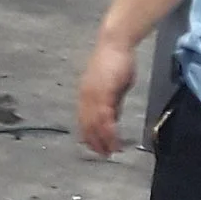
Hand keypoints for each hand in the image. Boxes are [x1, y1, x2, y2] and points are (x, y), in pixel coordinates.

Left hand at [75, 32, 137, 156]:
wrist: (116, 44)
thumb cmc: (116, 61)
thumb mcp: (114, 87)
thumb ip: (112, 103)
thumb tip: (113, 118)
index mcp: (86, 95)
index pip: (84, 121)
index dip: (90, 136)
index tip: (97, 148)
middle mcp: (85, 97)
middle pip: (87, 126)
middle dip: (95, 142)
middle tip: (103, 155)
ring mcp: (92, 95)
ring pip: (95, 125)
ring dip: (103, 140)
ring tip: (110, 152)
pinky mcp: (102, 93)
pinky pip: (104, 118)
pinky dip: (109, 132)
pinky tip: (114, 140)